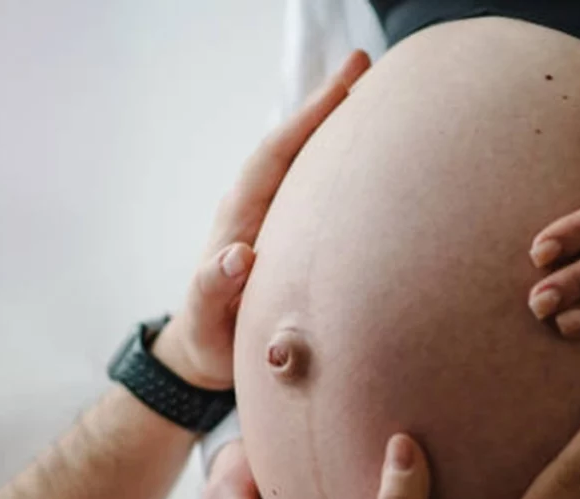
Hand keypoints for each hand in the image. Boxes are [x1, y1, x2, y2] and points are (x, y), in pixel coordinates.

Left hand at [151, 50, 371, 387]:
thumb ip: (214, 290)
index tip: (345, 86)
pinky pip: (319, 190)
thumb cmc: (209, 340)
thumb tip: (238, 255)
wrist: (204, 352)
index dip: (309, 120)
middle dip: (328, 105)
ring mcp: (275, 220)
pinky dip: (341, 164)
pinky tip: (368, 155)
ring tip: (375, 95)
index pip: (277, 156)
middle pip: (296, 144)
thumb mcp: (207, 322)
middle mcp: (258, 209)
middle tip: (367, 65)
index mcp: (240, 219)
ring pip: (309, 163)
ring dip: (338, 128)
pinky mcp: (289, 236)